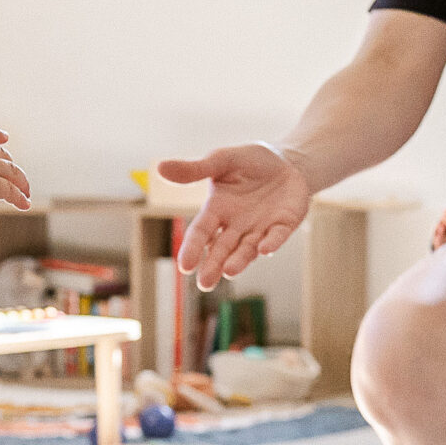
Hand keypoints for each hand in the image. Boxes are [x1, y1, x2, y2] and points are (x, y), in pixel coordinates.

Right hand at [164, 145, 311, 290]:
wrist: (286, 162)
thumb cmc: (248, 162)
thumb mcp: (221, 160)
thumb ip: (194, 169)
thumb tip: (159, 167)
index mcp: (217, 210)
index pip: (201, 232)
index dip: (193, 248)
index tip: (185, 266)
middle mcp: (236, 225)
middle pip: (222, 249)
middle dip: (213, 266)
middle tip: (205, 283)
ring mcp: (260, 228)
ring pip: (247, 249)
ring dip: (239, 261)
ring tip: (229, 272)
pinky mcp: (283, 225)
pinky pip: (277, 236)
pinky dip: (271, 243)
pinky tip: (265, 249)